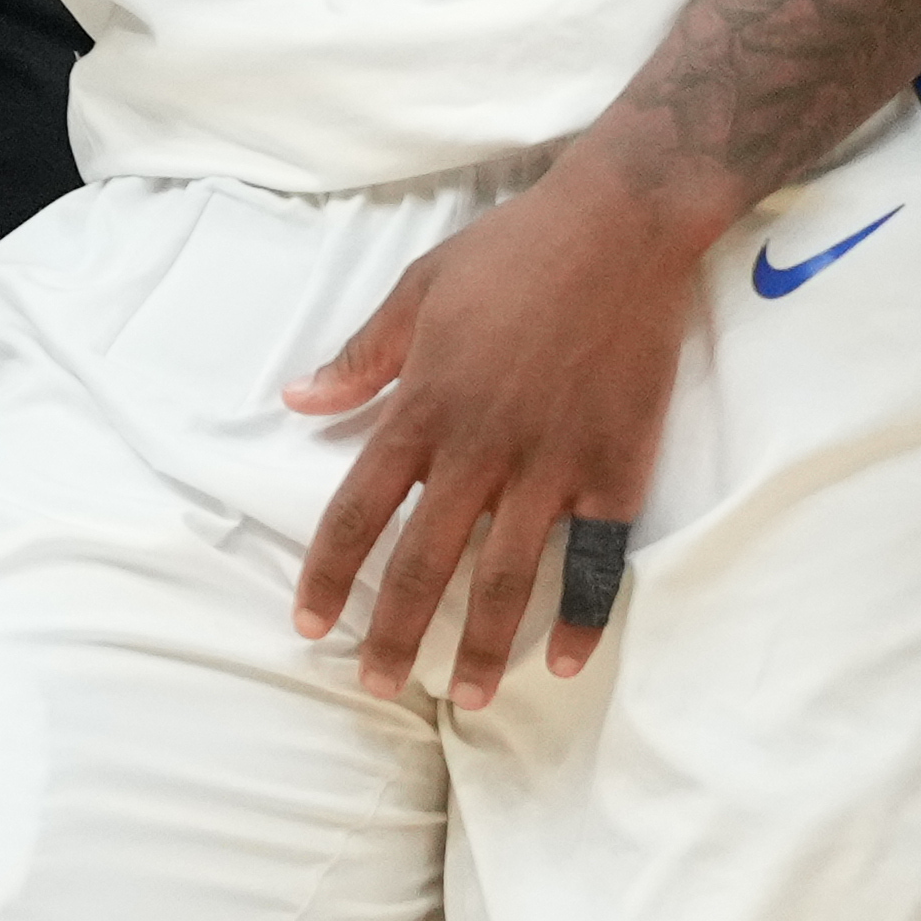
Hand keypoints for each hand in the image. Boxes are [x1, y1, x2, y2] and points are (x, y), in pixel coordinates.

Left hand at [284, 147, 715, 709]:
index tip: (308, 623)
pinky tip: (568, 658)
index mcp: (426, 406)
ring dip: (482, 643)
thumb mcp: (420, 288)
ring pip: (506, 575)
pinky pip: (597, 555)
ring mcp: (552, 462)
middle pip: (424, 562)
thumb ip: (362, 356)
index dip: (328, 574)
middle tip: (376, 687)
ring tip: (466, 696)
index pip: (358, 510)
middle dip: (394, 634)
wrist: (622, 224)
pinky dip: (583, 611)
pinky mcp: (615, 463)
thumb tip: (298, 398)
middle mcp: (481, 447)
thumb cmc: (514, 248)